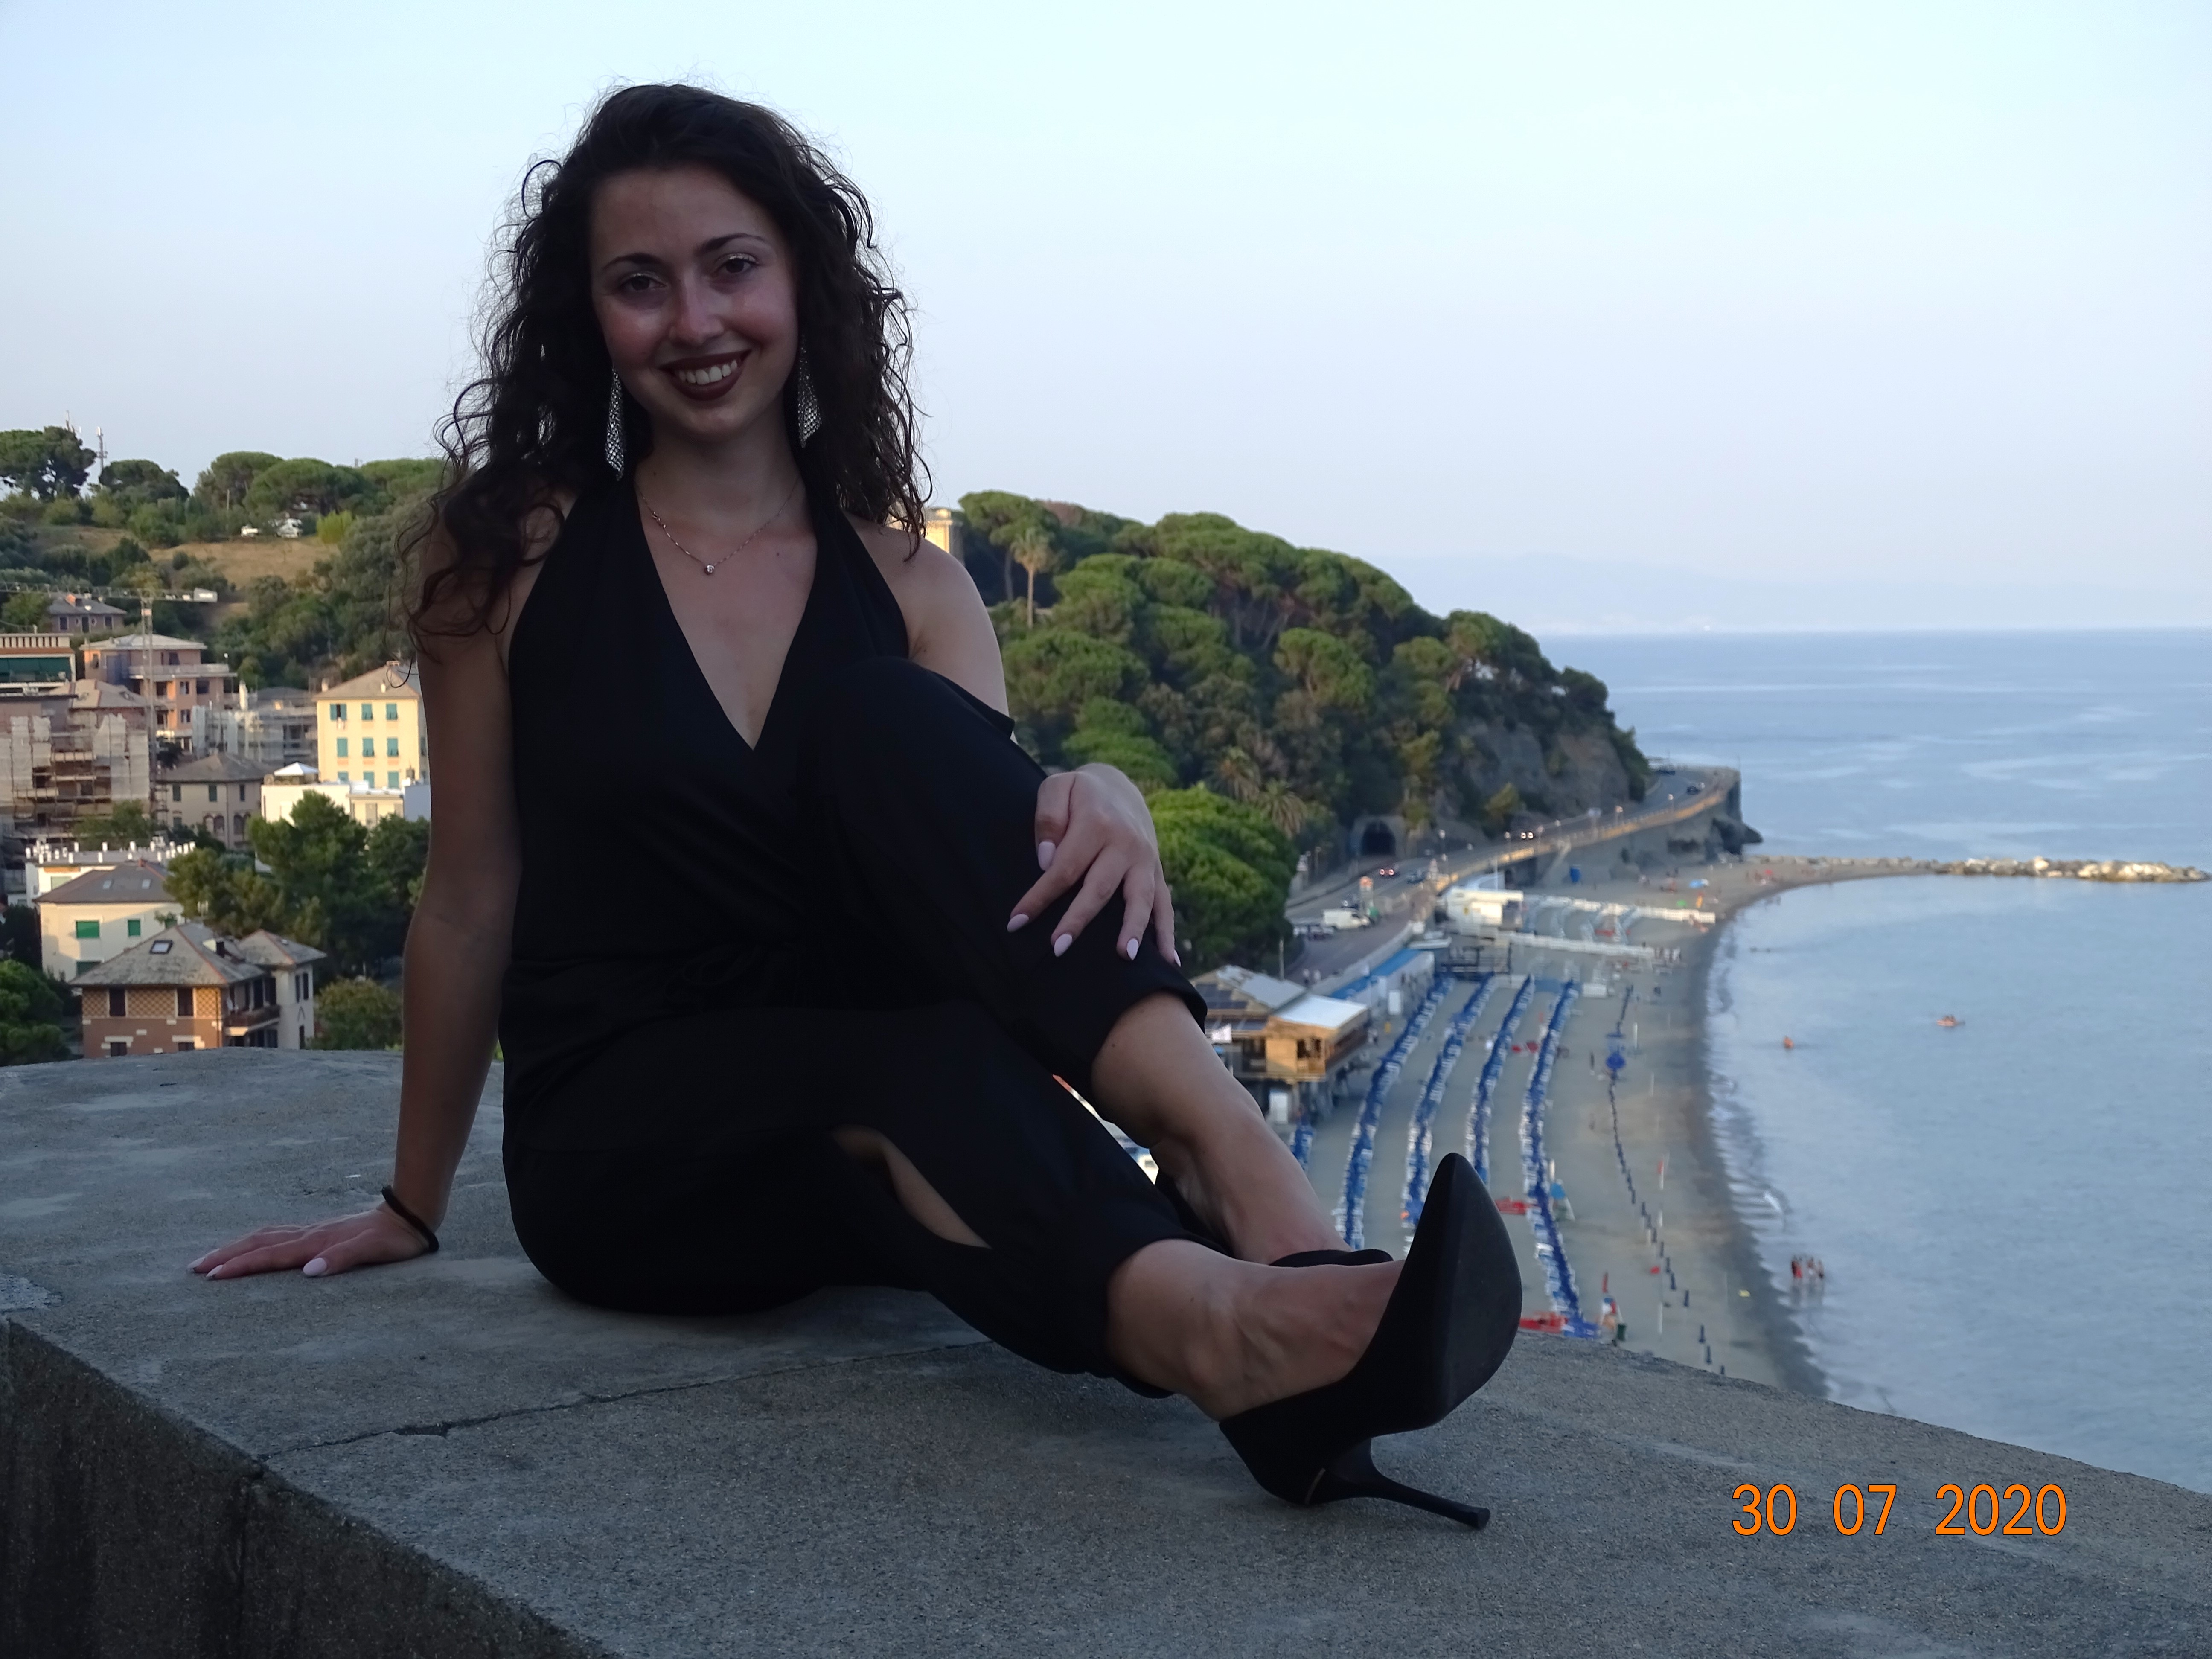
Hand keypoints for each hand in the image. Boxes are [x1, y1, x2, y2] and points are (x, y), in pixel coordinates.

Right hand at [190, 1201, 430, 1280]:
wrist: (409, 1216)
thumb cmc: (393, 1240)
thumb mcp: (373, 1252)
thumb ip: (342, 1260)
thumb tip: (309, 1272)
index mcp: (316, 1242)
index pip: (271, 1255)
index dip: (241, 1265)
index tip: (212, 1276)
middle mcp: (309, 1235)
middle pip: (259, 1243)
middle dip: (225, 1255)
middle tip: (194, 1268)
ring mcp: (312, 1231)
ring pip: (265, 1237)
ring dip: (236, 1247)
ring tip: (210, 1258)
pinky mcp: (318, 1232)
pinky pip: (277, 1236)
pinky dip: (256, 1241)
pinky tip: (250, 1246)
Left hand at [1009, 764, 1178, 964]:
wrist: (1120, 788)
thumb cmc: (1079, 794)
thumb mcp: (1058, 787)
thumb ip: (1048, 818)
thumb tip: (1046, 860)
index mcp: (1097, 823)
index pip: (1064, 868)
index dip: (1039, 897)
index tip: (1016, 923)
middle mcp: (1126, 843)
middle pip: (1099, 888)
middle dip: (1078, 920)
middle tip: (1057, 949)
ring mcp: (1146, 860)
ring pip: (1141, 898)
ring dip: (1133, 929)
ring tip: (1125, 957)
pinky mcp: (1157, 872)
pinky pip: (1165, 904)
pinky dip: (1168, 933)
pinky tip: (1169, 962)